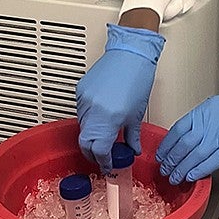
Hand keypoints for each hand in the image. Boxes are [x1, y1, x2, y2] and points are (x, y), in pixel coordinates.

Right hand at [77, 23, 164, 170]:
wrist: (130, 52)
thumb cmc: (137, 77)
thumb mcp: (137, 112)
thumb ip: (132, 135)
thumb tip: (132, 149)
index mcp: (109, 119)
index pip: (99, 150)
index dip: (103, 161)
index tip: (108, 165)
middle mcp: (93, 110)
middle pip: (85, 142)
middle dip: (93, 152)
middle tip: (104, 155)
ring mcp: (84, 100)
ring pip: (82, 127)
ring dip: (91, 135)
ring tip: (105, 133)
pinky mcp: (81, 90)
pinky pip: (81, 111)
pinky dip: (89, 119)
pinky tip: (101, 116)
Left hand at [156, 70, 218, 183]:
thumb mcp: (214, 105)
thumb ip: (201, 120)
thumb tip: (189, 134)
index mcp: (201, 113)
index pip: (177, 130)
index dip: (166, 145)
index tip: (161, 153)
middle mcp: (207, 125)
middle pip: (182, 146)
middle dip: (171, 160)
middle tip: (164, 169)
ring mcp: (218, 137)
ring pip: (193, 156)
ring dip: (181, 169)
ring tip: (174, 177)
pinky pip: (210, 163)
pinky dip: (199, 171)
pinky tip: (191, 176)